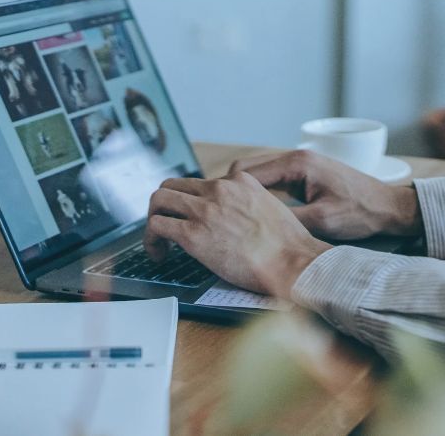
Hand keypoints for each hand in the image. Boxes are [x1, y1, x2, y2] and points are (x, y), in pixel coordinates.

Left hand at [143, 171, 332, 298]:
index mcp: (239, 181)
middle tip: (166, 226)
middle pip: (173, 185)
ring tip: (159, 241)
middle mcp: (219, 189)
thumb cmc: (289, 247)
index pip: (200, 182)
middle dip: (165, 206)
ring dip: (153, 219)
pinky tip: (159, 254)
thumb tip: (233, 219)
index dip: (190, 201)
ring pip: (159, 200)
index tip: (190, 217)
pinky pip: (156, 226)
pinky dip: (151, 240)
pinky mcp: (193, 233)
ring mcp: (204, 209)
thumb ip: (249, 204)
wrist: (294, 262)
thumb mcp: (272, 208)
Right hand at [229, 150, 422, 239]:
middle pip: (247, 170)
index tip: (216, 211)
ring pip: (258, 175)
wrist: (390, 207)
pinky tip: (255, 213)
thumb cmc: (361, 212)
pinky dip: (259, 195)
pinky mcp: (304, 174)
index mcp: (298, 164)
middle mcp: (296, 158)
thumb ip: (286, 220)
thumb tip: (254, 226)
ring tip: (233, 217)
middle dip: (231, 192)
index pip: (247, 172)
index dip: (227, 192)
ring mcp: (300, 165)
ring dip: (244, 193)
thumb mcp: (322, 221)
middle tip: (220, 216)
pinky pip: (272, 181)